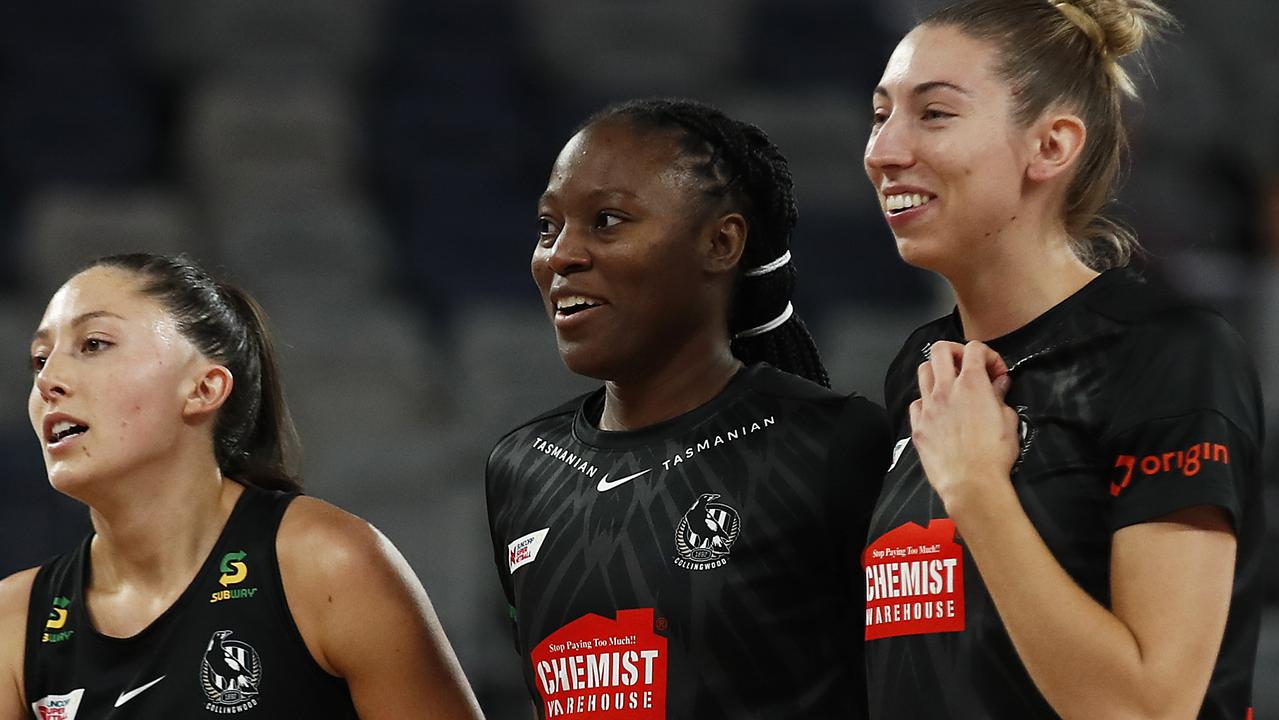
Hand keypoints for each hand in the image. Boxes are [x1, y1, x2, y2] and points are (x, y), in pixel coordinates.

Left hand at [909, 341, 1019, 508]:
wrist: (971, 484)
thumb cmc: (994, 455)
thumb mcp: (1008, 420)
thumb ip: (1000, 396)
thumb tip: (998, 384)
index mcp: (971, 384)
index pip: (974, 348)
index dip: (989, 356)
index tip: (996, 373)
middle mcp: (945, 390)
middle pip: (940, 350)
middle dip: (956, 352)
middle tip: (967, 367)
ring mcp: (928, 407)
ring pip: (923, 371)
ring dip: (938, 372)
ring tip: (951, 387)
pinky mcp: (918, 426)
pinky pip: (916, 403)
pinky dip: (926, 402)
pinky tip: (939, 412)